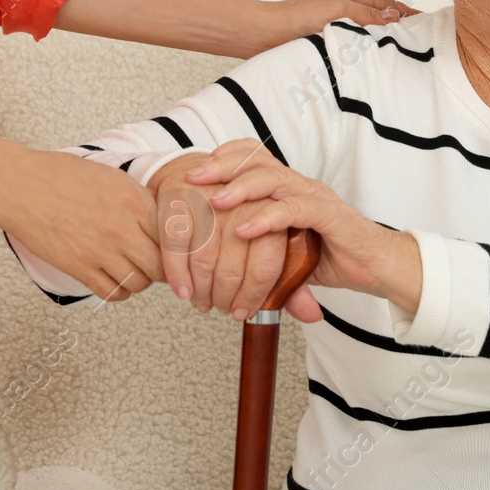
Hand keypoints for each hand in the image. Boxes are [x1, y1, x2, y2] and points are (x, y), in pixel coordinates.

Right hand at [0, 151, 163, 302]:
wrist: (22, 186)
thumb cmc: (63, 176)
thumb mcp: (113, 178)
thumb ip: (140, 200)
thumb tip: (163, 218)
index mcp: (135, 202)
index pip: (175, 236)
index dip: (179, 247)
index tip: (178, 252)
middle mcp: (122, 228)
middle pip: (162, 265)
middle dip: (164, 269)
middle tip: (159, 266)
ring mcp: (101, 251)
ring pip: (139, 283)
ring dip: (141, 280)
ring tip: (134, 271)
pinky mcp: (80, 268)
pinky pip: (112, 293)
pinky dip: (119, 292)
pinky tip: (116, 281)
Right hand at [149, 154, 288, 319]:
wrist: (202, 175)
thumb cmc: (243, 215)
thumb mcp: (275, 241)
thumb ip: (293, 278)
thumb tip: (312, 313)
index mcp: (279, 206)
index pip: (268, 260)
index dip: (255, 292)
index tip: (245, 309)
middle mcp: (246, 199)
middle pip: (234, 263)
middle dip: (226, 294)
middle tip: (225, 309)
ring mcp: (212, 195)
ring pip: (205, 256)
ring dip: (202, 288)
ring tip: (204, 302)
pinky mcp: (181, 195)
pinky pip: (176, 242)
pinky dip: (177, 272)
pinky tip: (182, 289)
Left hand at [184, 139, 422, 323]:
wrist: (380, 267)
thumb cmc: (336, 257)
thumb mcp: (287, 254)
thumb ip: (259, 252)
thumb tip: (221, 270)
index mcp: (290, 188)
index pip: (255, 156)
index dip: (225, 157)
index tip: (197, 171)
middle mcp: (301, 186)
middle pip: (258, 160)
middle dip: (222, 166)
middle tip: (193, 178)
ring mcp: (316, 198)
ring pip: (274, 179)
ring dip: (240, 187)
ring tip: (215, 201)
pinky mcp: (330, 217)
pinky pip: (295, 210)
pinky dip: (267, 218)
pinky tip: (245, 229)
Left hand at [260, 0, 417, 48]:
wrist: (267, 35)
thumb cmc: (298, 16)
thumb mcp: (337, 8)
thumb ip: (366, 14)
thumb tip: (394, 18)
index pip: (387, 5)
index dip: (407, 13)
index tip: (426, 22)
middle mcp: (347, 11)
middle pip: (381, 21)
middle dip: (400, 30)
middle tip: (421, 43)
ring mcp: (339, 29)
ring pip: (369, 37)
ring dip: (383, 45)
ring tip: (403, 58)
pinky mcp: (331, 46)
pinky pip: (356, 50)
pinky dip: (368, 56)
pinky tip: (376, 67)